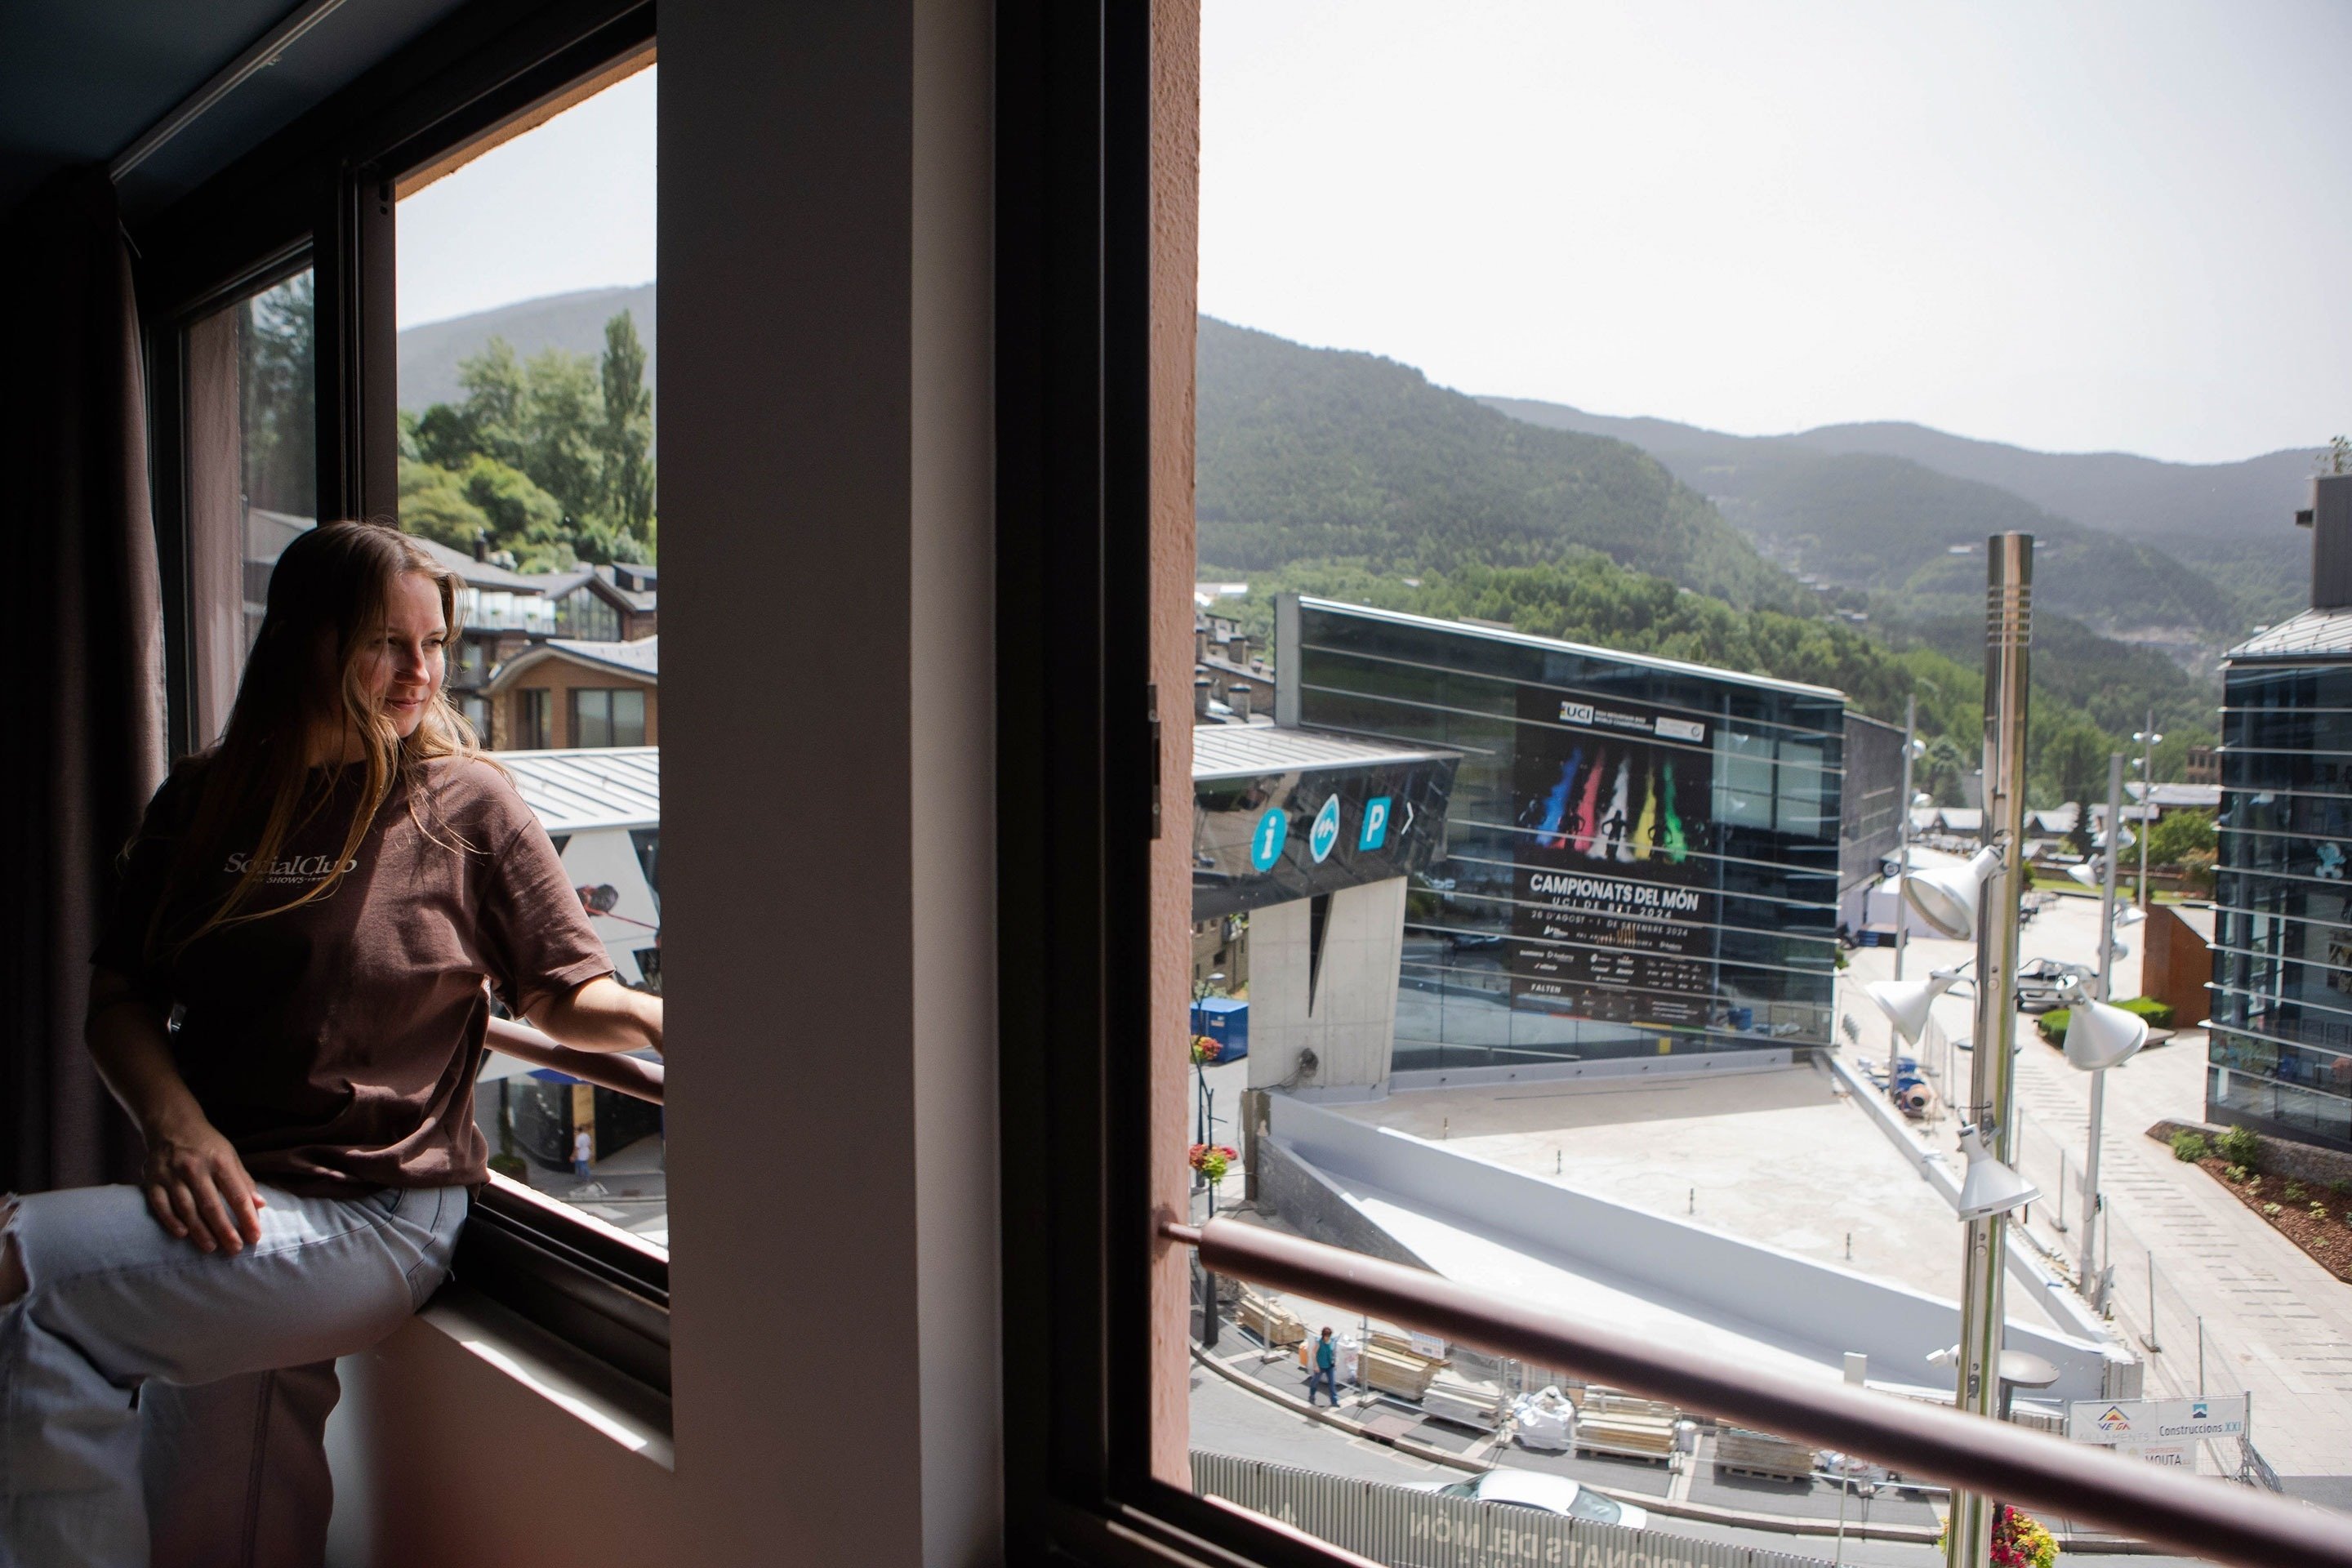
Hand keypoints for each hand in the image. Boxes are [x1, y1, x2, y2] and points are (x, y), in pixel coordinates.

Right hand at [141, 1114, 265, 1253]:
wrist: (172, 1124)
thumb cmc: (207, 1145)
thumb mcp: (230, 1156)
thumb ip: (243, 1181)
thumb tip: (260, 1205)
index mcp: (219, 1161)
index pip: (237, 1194)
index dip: (247, 1217)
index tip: (255, 1236)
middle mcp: (195, 1167)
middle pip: (211, 1205)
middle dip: (225, 1230)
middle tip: (235, 1249)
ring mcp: (171, 1174)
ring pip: (187, 1208)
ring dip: (200, 1230)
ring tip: (211, 1247)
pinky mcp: (152, 1180)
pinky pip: (161, 1205)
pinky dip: (171, 1221)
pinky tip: (182, 1235)